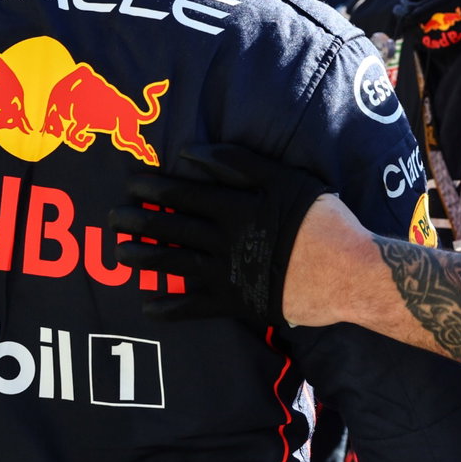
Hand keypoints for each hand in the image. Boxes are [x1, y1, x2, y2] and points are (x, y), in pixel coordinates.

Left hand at [109, 144, 331, 327]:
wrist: (348, 272)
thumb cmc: (320, 219)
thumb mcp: (283, 177)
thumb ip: (237, 163)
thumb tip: (189, 153)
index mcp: (233, 206)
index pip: (182, 194)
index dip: (153, 189)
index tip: (131, 184)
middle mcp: (223, 241)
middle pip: (170, 228)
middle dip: (138, 222)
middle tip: (112, 219)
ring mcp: (226, 274)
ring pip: (173, 264)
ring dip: (143, 258)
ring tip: (120, 254)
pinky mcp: (236, 303)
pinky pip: (194, 307)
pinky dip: (168, 308)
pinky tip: (147, 307)